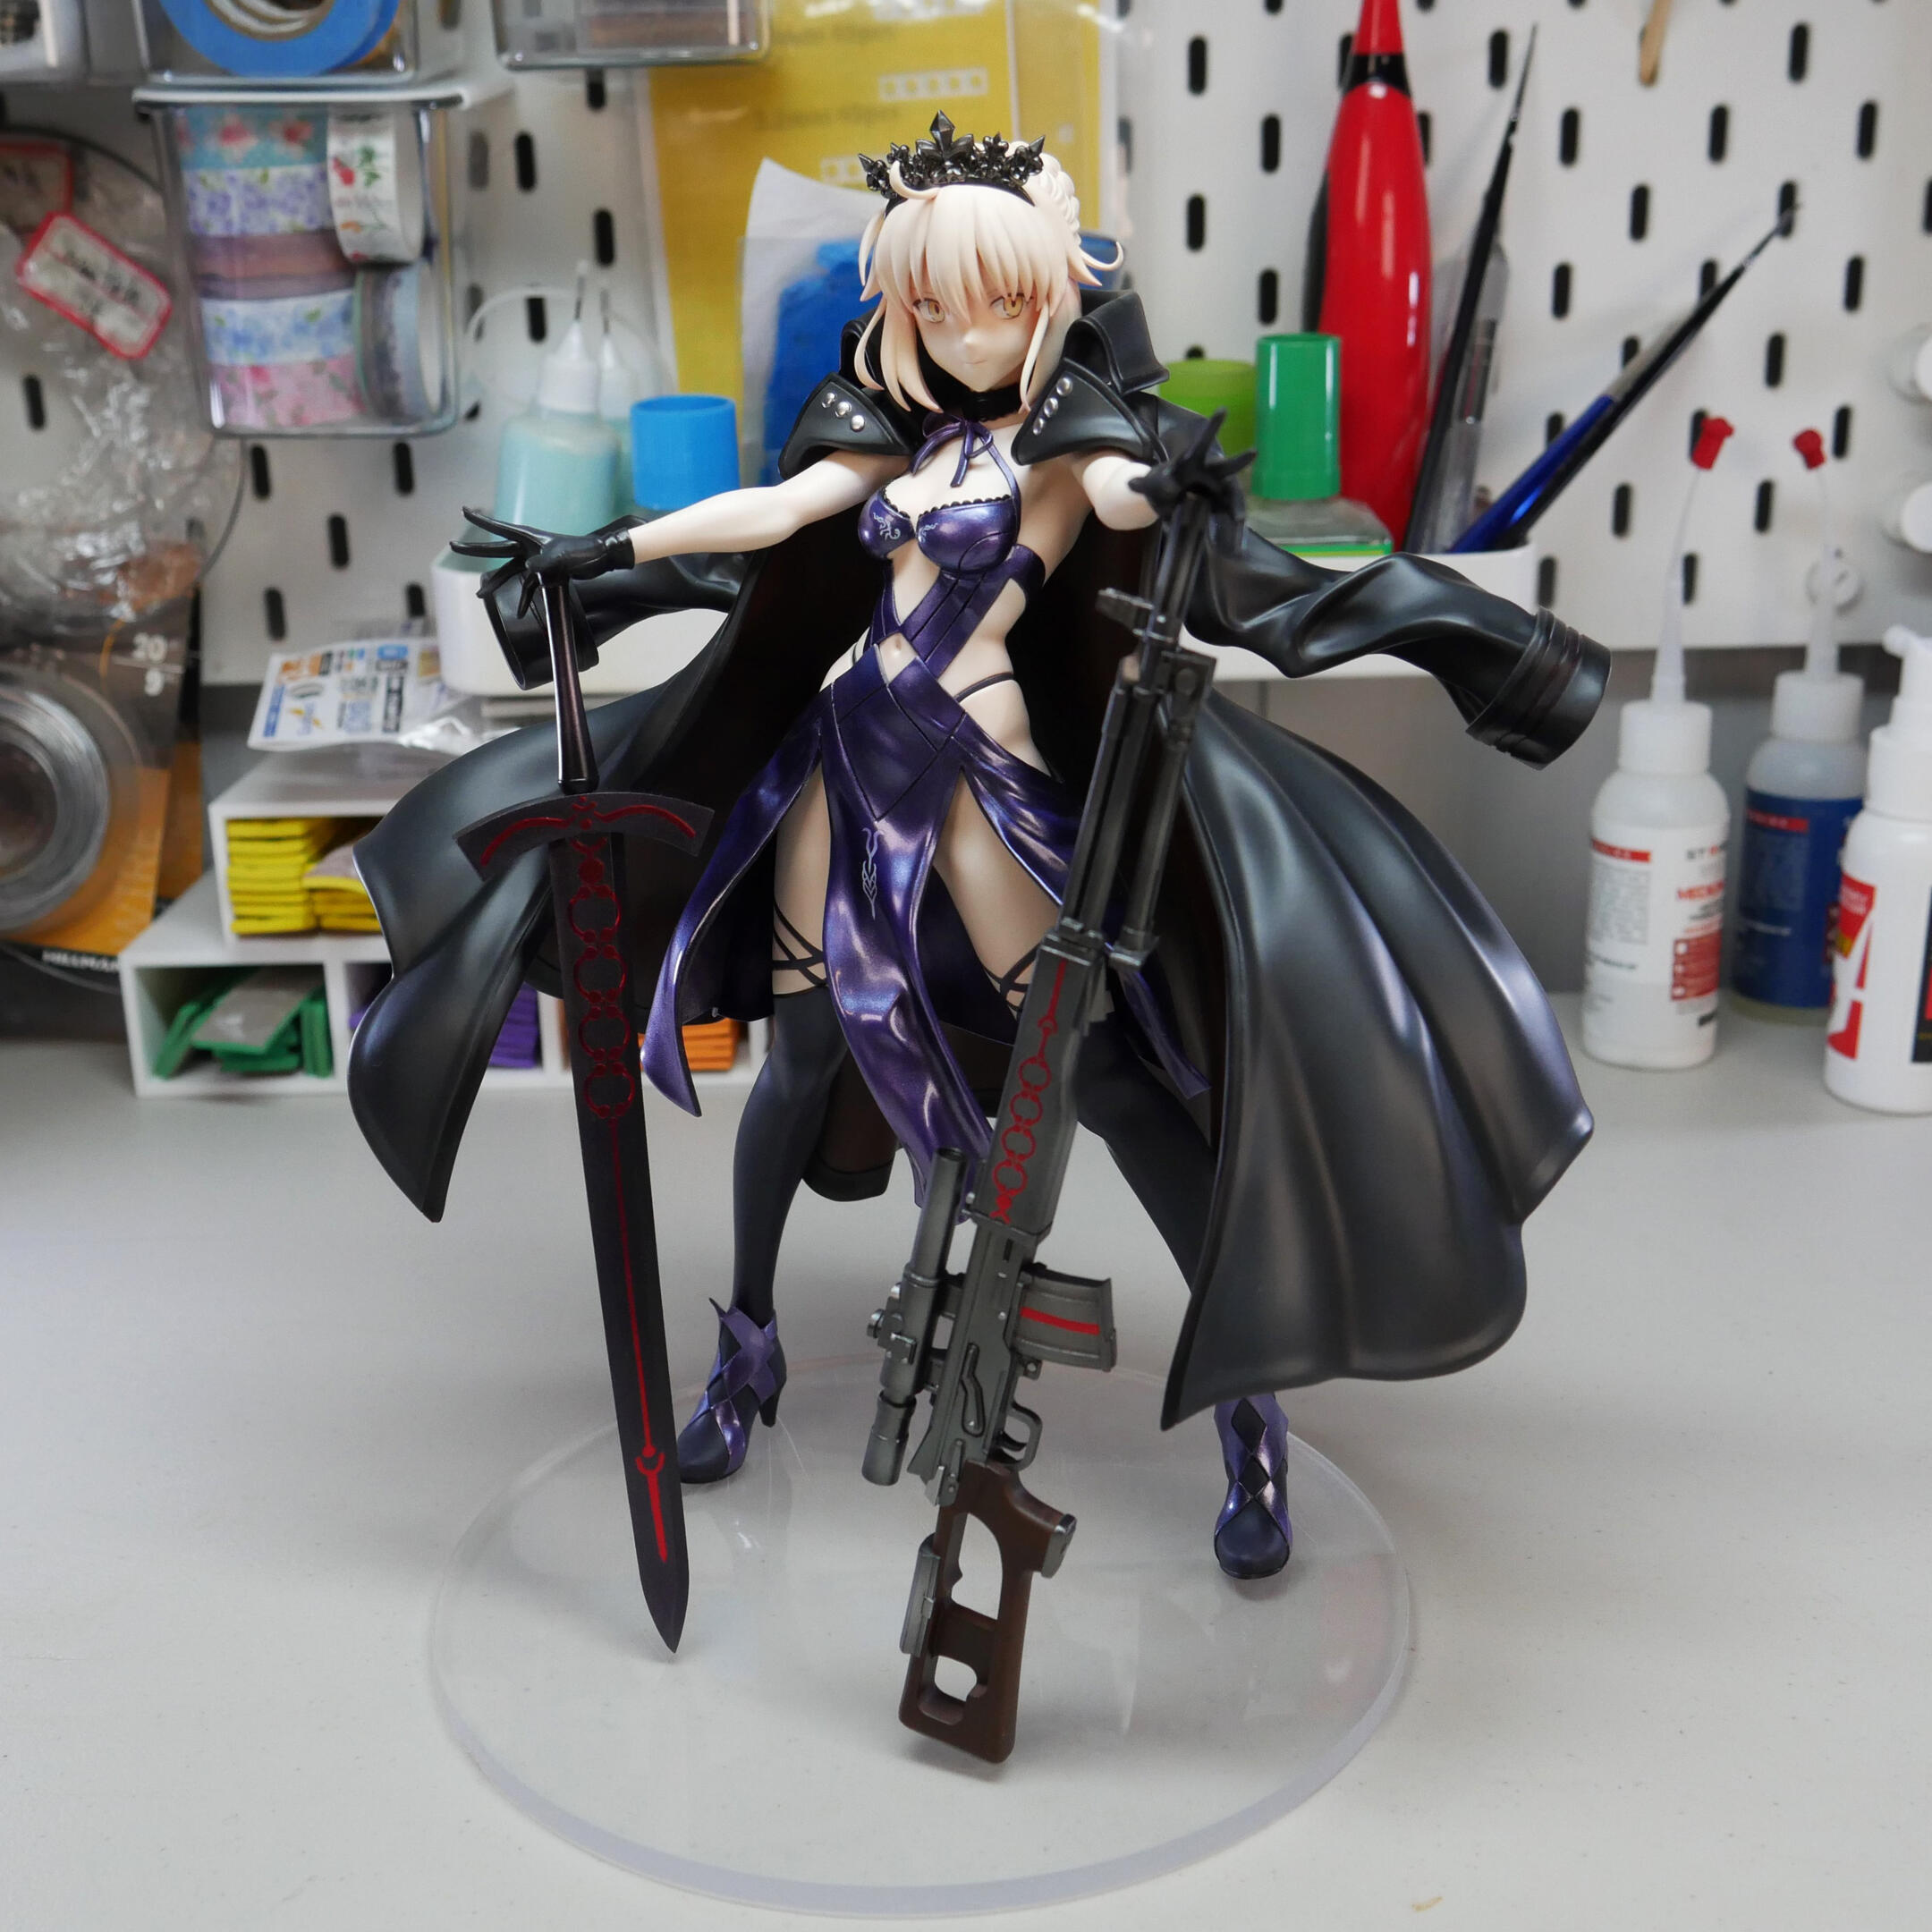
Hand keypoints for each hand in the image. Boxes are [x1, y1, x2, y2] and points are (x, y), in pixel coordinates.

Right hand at [451, 510, 634, 614]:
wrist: (602, 558)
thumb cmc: (583, 552)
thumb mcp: (561, 558)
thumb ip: (543, 564)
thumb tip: (529, 570)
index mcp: (530, 537)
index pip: (499, 527)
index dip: (480, 520)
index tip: (463, 509)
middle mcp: (529, 547)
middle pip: (497, 550)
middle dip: (475, 551)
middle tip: (453, 546)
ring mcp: (536, 561)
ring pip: (511, 573)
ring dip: (497, 584)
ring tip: (479, 596)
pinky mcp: (546, 574)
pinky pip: (530, 588)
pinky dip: (525, 599)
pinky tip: (520, 613)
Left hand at [1130, 410, 1252, 521]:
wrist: (1165, 501)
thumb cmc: (1158, 486)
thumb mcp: (1148, 485)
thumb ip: (1141, 484)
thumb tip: (1130, 482)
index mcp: (1191, 460)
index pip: (1203, 441)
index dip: (1212, 427)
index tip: (1223, 410)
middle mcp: (1209, 472)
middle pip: (1227, 466)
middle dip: (1240, 460)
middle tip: (1254, 452)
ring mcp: (1217, 489)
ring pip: (1232, 493)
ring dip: (1236, 505)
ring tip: (1239, 518)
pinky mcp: (1219, 505)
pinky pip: (1228, 511)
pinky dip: (1231, 520)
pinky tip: (1235, 531)